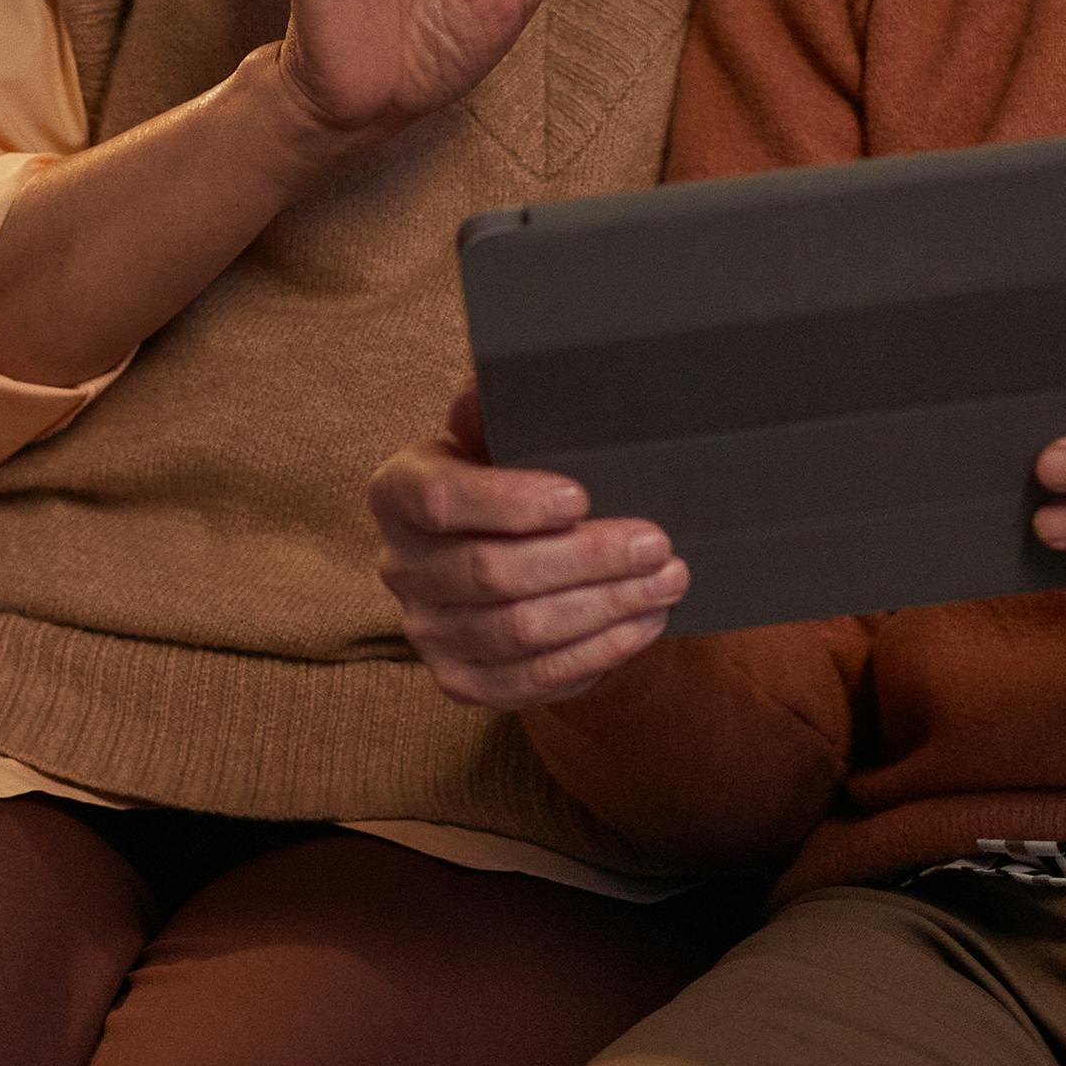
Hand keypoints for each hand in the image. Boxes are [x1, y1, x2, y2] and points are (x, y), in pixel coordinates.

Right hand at [370, 386, 686, 706]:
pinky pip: (532, 680)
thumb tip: (494, 383)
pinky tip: (643, 622)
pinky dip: (597, 652)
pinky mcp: (462, 682)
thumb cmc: (517, 481)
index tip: (581, 497)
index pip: (441, 500)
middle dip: (585, 559)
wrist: (516, 556)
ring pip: (520, 631)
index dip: (511, 503)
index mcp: (399, 492)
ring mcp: (428, 632)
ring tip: (667, 580)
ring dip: (605, 607)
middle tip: (655, 543)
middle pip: (491, 573)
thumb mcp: (505, 435)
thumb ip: (501, 408)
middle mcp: (401, 566)